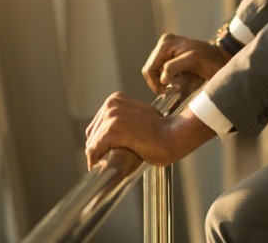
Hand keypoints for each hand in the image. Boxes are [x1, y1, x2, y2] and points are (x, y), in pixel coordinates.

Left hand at [83, 94, 214, 169]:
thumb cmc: (163, 131)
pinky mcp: (112, 130)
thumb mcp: (141, 117)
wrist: (174, 135)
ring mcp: (111, 116)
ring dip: (97, 156)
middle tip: (103, 163)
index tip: (103, 154)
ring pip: (92, 142)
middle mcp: (111, 104)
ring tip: (103, 168)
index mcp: (116, 99)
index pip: (98, 124)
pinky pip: (94, 150)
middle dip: (97, 149)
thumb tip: (120, 135)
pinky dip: (94, 161)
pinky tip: (99, 168)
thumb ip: (127, 120)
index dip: (99, 141)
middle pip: (92, 132)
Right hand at [141, 33, 229, 93]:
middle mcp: (169, 41)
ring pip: (150, 68)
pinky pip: (154, 63)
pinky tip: (172, 76)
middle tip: (168, 91)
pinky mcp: (164, 43)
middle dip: (157, 83)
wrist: (218, 53)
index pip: (159, 71)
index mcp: (180, 48)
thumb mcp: (204, 75)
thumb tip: (164, 81)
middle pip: (149, 69)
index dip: (162, 86)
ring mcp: (165, 40)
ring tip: (172, 84)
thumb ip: (185, 80)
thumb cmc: (213, 66)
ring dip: (158, 79)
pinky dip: (160, 73)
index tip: (172, 92)